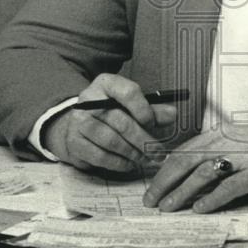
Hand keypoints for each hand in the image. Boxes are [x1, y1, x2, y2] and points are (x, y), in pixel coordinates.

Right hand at [43, 73, 177, 174]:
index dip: (144, 110)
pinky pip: (101, 156)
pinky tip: (130, 163)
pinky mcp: (75, 142)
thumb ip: (153, 109)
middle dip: (144, 140)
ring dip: (134, 153)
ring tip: (146, 158)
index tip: (153, 124)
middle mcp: (89, 100)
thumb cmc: (111, 111)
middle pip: (122, 122)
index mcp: (106, 83)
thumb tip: (172, 114)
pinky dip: (119, 163)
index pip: (128, 92)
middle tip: (159, 152)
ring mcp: (79, 122)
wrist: (78, 124)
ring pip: (112, 141)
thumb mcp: (130, 104)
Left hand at [142, 123, 247, 213]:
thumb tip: (191, 174)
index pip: (185, 150)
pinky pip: (230, 186)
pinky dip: (213, 198)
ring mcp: (244, 156)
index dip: (165, 169)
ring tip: (169, 206)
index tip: (153, 186)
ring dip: (182, 191)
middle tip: (152, 199)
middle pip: (187, 160)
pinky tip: (201, 208)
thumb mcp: (242, 143)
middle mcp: (229, 141)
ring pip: (203, 172)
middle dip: (165, 181)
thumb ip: (218, 153)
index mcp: (222, 133)